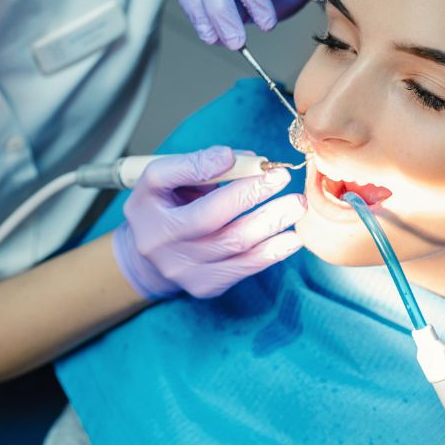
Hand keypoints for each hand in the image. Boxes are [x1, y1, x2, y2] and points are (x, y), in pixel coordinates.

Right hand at [113, 145, 304, 299]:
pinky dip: (272, 252)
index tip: (250, 159)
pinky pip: (244, 267)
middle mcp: (160, 241)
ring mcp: (182, 269)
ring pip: (234, 244)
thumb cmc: (164, 208)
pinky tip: (292, 239)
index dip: (211, 167)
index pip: (176, 178)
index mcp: (147, 205)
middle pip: (212, 217)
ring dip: (271, 222)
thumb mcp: (164, 179)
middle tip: (283, 177)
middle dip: (252, 194)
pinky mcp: (204, 286)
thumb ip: (198, 163)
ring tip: (297, 206)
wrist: (149, 260)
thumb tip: (247, 159)